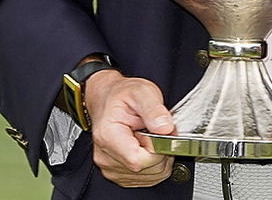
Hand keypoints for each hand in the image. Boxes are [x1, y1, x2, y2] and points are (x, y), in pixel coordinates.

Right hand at [83, 69, 175, 186]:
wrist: (108, 99)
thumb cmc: (122, 96)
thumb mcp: (142, 92)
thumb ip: (154, 110)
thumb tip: (165, 128)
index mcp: (108, 136)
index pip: (140, 160)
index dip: (159, 148)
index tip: (161, 132)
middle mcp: (105, 156)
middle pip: (146, 170)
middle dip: (162, 152)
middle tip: (157, 131)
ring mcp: (110, 167)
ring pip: (149, 177)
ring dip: (159, 159)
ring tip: (151, 137)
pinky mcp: (117, 173)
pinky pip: (146, 179)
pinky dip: (154, 165)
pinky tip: (147, 147)